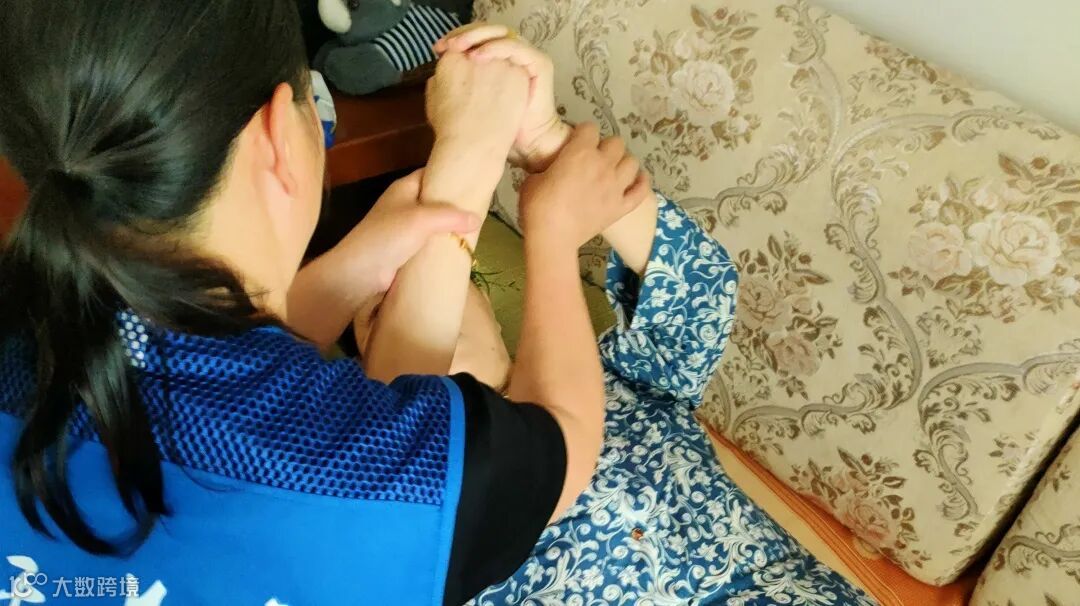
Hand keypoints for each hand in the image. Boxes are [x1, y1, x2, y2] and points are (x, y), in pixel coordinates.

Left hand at [326, 169, 480, 297]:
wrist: (361, 272)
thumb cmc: (388, 235)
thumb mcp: (423, 219)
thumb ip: (451, 216)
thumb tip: (476, 219)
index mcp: (404, 188)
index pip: (431, 173)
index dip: (450, 174)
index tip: (474, 180)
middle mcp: (404, 205)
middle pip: (435, 200)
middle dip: (455, 205)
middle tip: (482, 208)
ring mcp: (405, 228)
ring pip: (434, 224)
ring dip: (451, 229)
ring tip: (477, 230)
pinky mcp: (406, 250)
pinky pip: (430, 244)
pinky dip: (443, 246)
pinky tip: (461, 249)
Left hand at [434, 23, 568, 170]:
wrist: (525, 142)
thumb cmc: (496, 128)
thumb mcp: (469, 103)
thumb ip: (455, 86)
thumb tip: (434, 73)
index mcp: (497, 58)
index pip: (475, 35)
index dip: (456, 38)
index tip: (438, 48)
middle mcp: (512, 53)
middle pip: (486, 29)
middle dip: (464, 35)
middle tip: (447, 46)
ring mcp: (526, 56)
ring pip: (500, 34)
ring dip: (477, 38)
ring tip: (459, 49)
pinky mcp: (538, 63)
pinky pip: (514, 46)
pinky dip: (494, 47)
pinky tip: (477, 57)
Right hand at [520, 123, 650, 249]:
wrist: (552, 238)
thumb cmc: (537, 206)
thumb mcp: (534, 178)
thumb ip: (548, 168)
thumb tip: (552, 169)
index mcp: (580, 152)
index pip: (590, 128)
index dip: (582, 134)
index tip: (576, 142)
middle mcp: (603, 164)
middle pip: (616, 142)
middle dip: (605, 147)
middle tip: (594, 158)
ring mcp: (616, 186)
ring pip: (632, 162)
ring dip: (622, 163)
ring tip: (613, 170)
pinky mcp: (622, 207)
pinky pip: (642, 190)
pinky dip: (640, 183)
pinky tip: (635, 181)